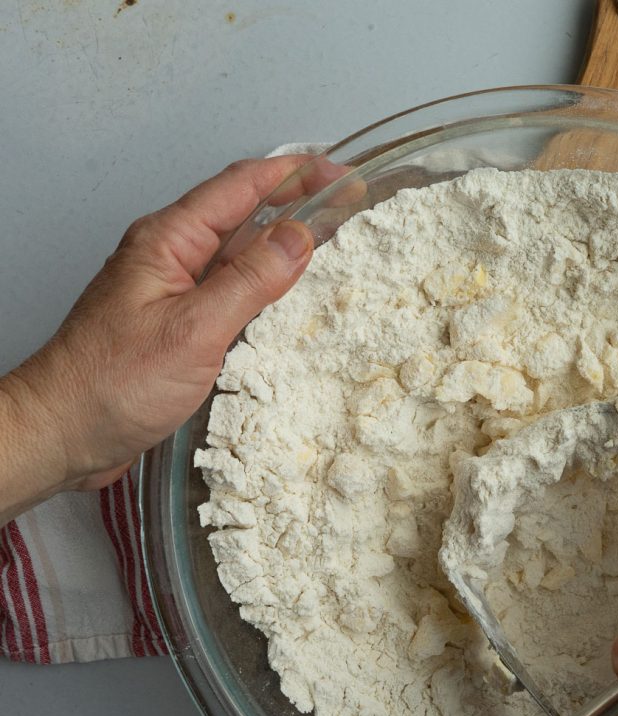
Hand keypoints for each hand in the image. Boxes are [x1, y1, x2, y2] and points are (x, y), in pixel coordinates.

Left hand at [0, 156, 342, 520]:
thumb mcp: (194, 329)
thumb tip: (299, 237)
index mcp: (169, 240)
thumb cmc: (114, 383)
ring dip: (282, 241)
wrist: (64, 431)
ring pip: (237, 250)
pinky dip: (264, 282)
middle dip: (295, 201)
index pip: (241, 186)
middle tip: (346, 204)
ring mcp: (172, 288)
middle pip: (241, 212)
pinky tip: (287, 295)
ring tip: (330, 240)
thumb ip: (250, 281)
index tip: (341, 175)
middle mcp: (170, 255)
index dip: (295, 174)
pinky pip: (229, 287)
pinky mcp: (176, 321)